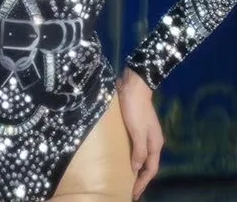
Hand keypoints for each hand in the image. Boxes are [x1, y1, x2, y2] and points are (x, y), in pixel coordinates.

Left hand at [116, 67, 164, 200]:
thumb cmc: (135, 109)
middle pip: (147, 164)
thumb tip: (136, 169)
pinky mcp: (135, 126)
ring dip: (134, 166)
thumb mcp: (137, 132)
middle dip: (139, 178)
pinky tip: (121, 156)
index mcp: (155, 143)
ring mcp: (144, 132)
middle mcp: (152, 140)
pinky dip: (130, 154)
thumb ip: (138, 151)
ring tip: (125, 176)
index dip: (142, 182)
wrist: (133, 86)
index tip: (133, 194)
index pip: (150, 169)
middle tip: (129, 189)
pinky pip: (134, 146)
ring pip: (140, 155)